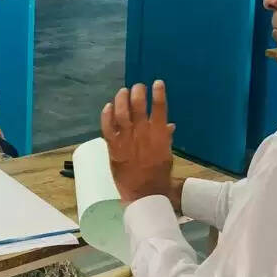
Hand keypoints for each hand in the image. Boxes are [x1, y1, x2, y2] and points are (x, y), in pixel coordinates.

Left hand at [100, 81, 174, 204]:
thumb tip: (169, 124)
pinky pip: (107, 126)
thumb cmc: (158, 175)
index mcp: (159, 134)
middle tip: (137, 87)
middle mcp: (142, 133)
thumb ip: (166, 137)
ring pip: (122, 112)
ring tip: (123, 92)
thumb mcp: (167, 154)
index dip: (158, 93)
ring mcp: (127, 139)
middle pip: (138, 105)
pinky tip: (109, 106)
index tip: (157, 83)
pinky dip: (107, 114)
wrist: (144, 193)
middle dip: (137, 92)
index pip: (160, 108)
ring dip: (122, 98)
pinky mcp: (113, 146)